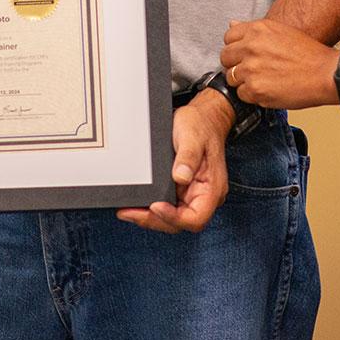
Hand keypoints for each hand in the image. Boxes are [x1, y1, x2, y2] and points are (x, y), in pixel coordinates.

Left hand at [116, 90, 230, 232]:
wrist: (203, 117)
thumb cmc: (201, 125)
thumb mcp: (193, 136)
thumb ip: (189, 157)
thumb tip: (180, 177)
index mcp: (212, 188)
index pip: (196, 218)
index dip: (174, 218)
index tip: (155, 206)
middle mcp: (203, 196)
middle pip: (181, 223)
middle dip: (155, 220)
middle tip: (130, 212)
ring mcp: (191, 194)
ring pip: (172, 218)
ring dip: (150, 217)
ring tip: (127, 211)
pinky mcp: (180, 189)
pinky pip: (167, 205)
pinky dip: (151, 208)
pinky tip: (136, 203)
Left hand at [221, 18, 338, 109]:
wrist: (325, 74)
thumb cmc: (308, 54)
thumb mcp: (281, 31)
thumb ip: (254, 30)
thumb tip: (232, 24)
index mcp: (257, 30)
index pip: (228, 37)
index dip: (236, 48)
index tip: (244, 55)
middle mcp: (250, 47)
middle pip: (225, 58)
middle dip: (235, 65)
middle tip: (252, 70)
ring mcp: (251, 69)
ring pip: (231, 78)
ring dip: (243, 81)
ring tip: (263, 81)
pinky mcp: (255, 89)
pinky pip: (242, 94)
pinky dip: (252, 96)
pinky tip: (268, 90)